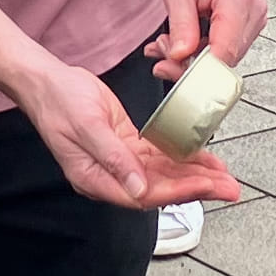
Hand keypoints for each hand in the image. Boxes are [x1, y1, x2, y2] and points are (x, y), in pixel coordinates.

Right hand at [13, 51, 239, 213]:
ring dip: (193, 174)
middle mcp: (109, 176)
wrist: (46, 80)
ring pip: (162, 174)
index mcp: (95, 179)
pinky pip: (157, 156)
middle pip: (159, 189)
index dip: (178, 192)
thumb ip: (114, 159)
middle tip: (230, 188)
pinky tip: (202, 157)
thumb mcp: (87, 126)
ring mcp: (118, 161)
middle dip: (196, 188)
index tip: (206, 185)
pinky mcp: (125, 144)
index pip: (144, 195)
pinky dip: (180, 156)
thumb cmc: (59, 101)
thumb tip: (139, 190)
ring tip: (224, 177)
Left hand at [154, 0, 266, 76]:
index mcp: (237, 1)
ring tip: (168, 41)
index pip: (223, 55)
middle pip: (224, 59)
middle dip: (189, 62)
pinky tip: (181, 38)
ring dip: (193, 55)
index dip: (195, 71)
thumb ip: (181, 26)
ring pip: (224, 55)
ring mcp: (254, 16)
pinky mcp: (248, 18)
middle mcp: (253, 11)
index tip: (169, 70)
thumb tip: (179, 59)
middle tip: (161, 51)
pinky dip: (202, 46)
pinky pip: (226, 43)